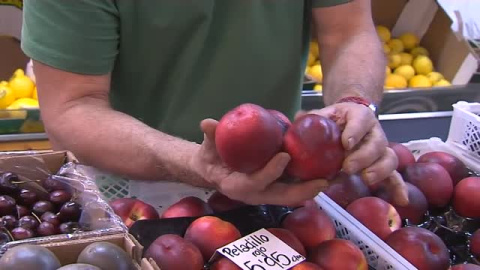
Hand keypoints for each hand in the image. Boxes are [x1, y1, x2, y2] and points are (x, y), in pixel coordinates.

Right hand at [189, 119, 328, 205]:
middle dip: (302, 191)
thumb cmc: (210, 158)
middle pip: (280, 197)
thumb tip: (207, 123)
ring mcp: (264, 194)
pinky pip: (290, 189)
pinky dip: (306, 184)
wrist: (212, 170)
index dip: (269, 171)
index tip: (284, 155)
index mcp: (236, 186)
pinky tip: (322, 174)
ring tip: (329, 179)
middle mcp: (253, 194)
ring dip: (309, 190)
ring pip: (289, 196)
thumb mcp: (207, 147)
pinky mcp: (272, 189)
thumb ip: (211, 136)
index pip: (255, 182)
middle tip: (322, 181)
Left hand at [297, 102, 407, 205]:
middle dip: (363, 156)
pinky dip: (398, 188)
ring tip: (365, 178)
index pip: (361, 120)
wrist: (348, 121)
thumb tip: (297, 119)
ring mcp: (381, 149)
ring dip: (378, 170)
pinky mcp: (382, 164)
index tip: (346, 143)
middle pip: (376, 143)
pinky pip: (394, 176)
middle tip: (348, 167)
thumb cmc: (334, 119)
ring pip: (388, 158)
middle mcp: (375, 132)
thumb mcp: (323, 114)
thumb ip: (311, 118)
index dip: (355, 131)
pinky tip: (400, 200)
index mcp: (359, 116)